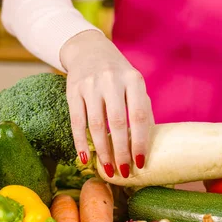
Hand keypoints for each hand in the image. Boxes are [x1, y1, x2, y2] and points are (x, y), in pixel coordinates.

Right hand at [60, 30, 153, 178]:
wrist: (88, 50)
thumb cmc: (118, 75)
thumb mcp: (134, 85)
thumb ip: (142, 109)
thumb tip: (148, 144)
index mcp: (133, 80)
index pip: (139, 115)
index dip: (141, 141)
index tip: (142, 162)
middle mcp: (112, 81)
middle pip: (117, 122)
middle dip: (121, 150)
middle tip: (124, 171)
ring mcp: (91, 85)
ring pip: (96, 124)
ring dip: (102, 150)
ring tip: (107, 169)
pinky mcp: (73, 90)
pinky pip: (77, 121)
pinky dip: (80, 142)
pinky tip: (85, 158)